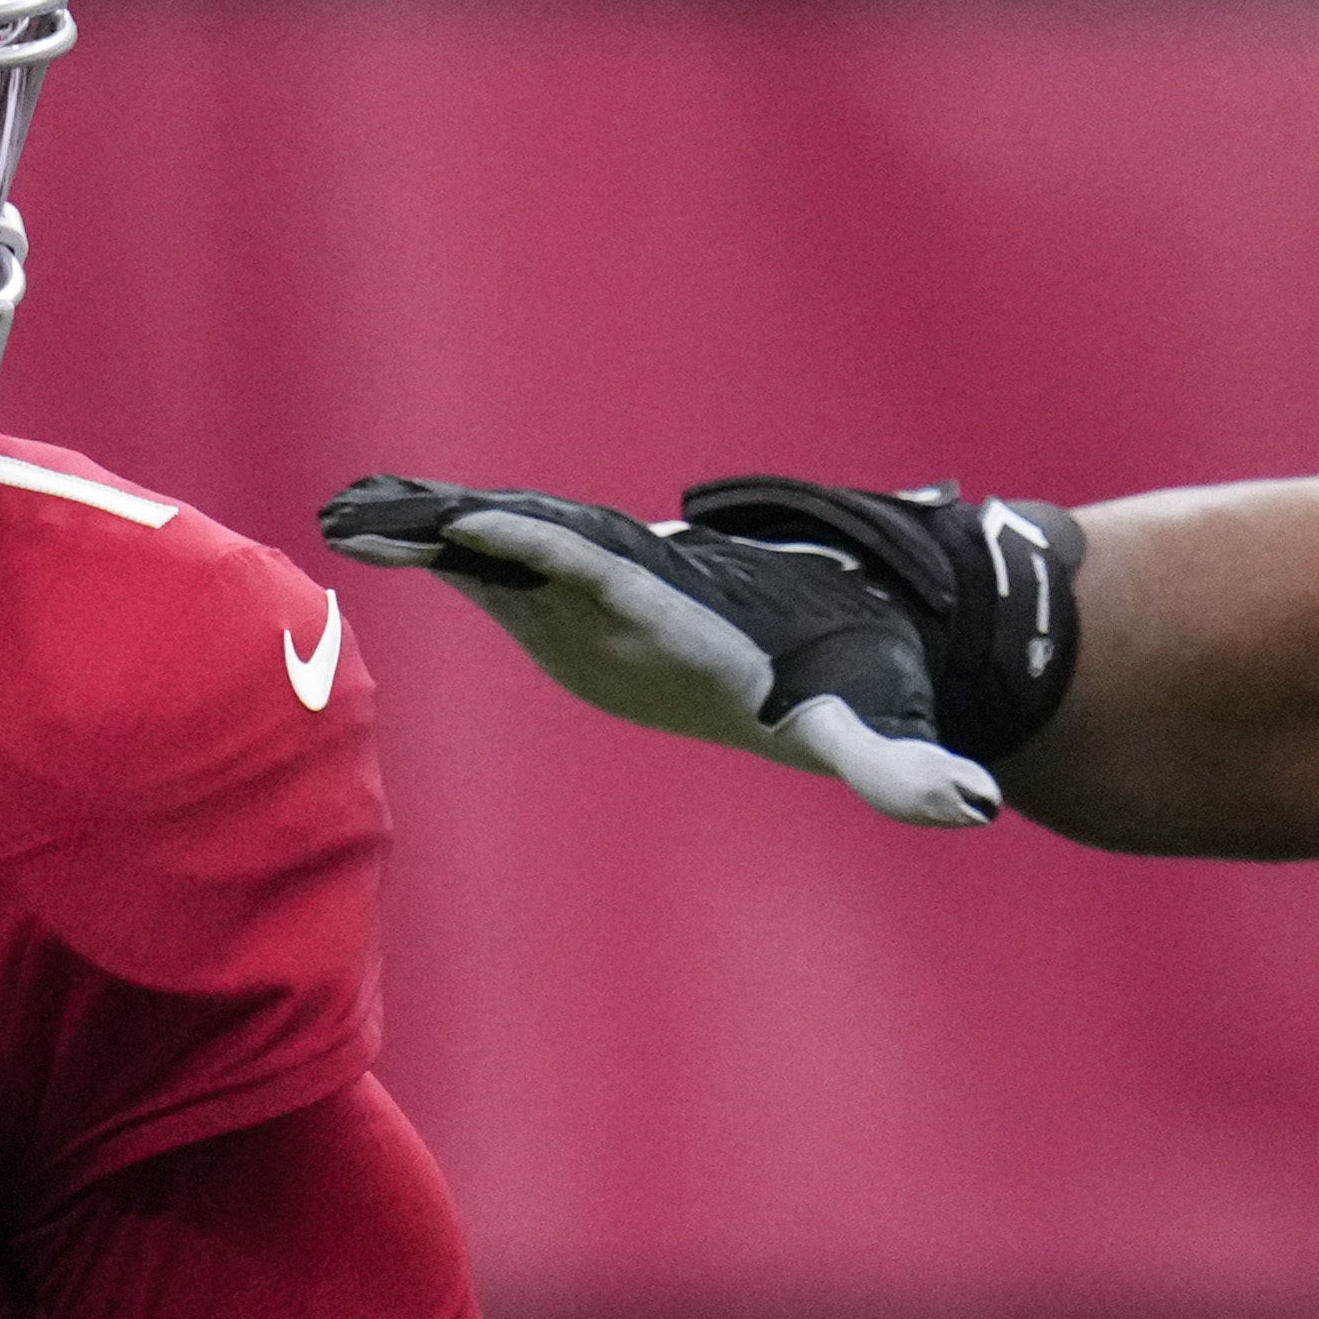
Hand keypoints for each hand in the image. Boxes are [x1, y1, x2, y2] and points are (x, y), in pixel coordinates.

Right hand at [318, 473, 999, 826]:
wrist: (854, 623)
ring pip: (507, 544)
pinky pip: (498, 563)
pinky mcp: (577, 593)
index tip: (485, 525)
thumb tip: (970, 807)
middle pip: (537, 543)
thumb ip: (904, 771)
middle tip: (373, 511)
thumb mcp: (874, 727)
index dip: (550, 549)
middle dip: (460, 525)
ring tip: (348, 513)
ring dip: (432, 528)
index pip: (612, 571)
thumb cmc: (858, 679)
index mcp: (685, 612)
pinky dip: (438, 546)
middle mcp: (633, 583)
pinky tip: (368, 535)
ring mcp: (598, 583)